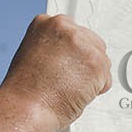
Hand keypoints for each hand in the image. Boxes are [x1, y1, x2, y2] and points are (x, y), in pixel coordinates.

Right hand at [0, 14, 110, 131]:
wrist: (27, 107)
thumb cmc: (25, 91)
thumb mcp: (32, 55)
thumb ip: (53, 48)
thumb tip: (68, 55)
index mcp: (45, 23)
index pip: (74, 32)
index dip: (72, 53)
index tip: (68, 64)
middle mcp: (64, 28)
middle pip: (92, 43)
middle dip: (85, 64)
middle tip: (69, 81)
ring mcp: (81, 43)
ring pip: (101, 61)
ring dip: (91, 77)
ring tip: (68, 88)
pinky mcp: (96, 61)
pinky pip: (105, 78)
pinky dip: (95, 90)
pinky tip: (76, 93)